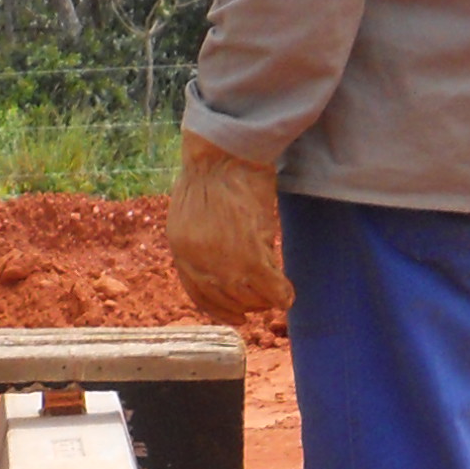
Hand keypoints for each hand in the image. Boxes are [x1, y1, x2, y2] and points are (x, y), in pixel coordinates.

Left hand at [168, 132, 288, 317]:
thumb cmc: (214, 167)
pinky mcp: (251, 257)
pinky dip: (282, 294)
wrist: (225, 152)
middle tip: (261, 302)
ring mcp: (224, 263)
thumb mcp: (193, 208)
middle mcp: (199, 262)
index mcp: (181, 249)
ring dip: (264, 300)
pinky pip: (271, 289)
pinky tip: (289, 295)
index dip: (220, 309)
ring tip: (276, 294)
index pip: (199, 294)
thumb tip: (219, 252)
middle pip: (226, 300)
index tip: (236, 316)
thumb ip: (200, 236)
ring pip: (249, 299)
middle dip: (246, 305)